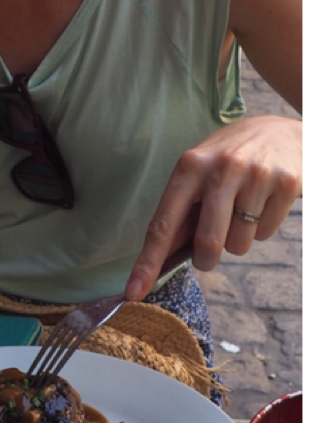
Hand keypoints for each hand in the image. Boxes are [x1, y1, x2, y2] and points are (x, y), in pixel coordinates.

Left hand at [126, 115, 301, 298]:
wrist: (285, 131)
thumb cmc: (231, 158)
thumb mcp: (200, 171)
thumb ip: (182, 209)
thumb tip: (161, 256)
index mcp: (190, 166)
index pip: (163, 223)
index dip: (147, 261)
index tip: (135, 291)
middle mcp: (221, 168)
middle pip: (207, 242)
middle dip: (205, 259)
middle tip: (207, 256)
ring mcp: (256, 175)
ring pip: (239, 244)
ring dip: (238, 241)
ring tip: (242, 211)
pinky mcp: (287, 184)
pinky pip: (266, 233)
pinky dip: (261, 229)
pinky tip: (263, 203)